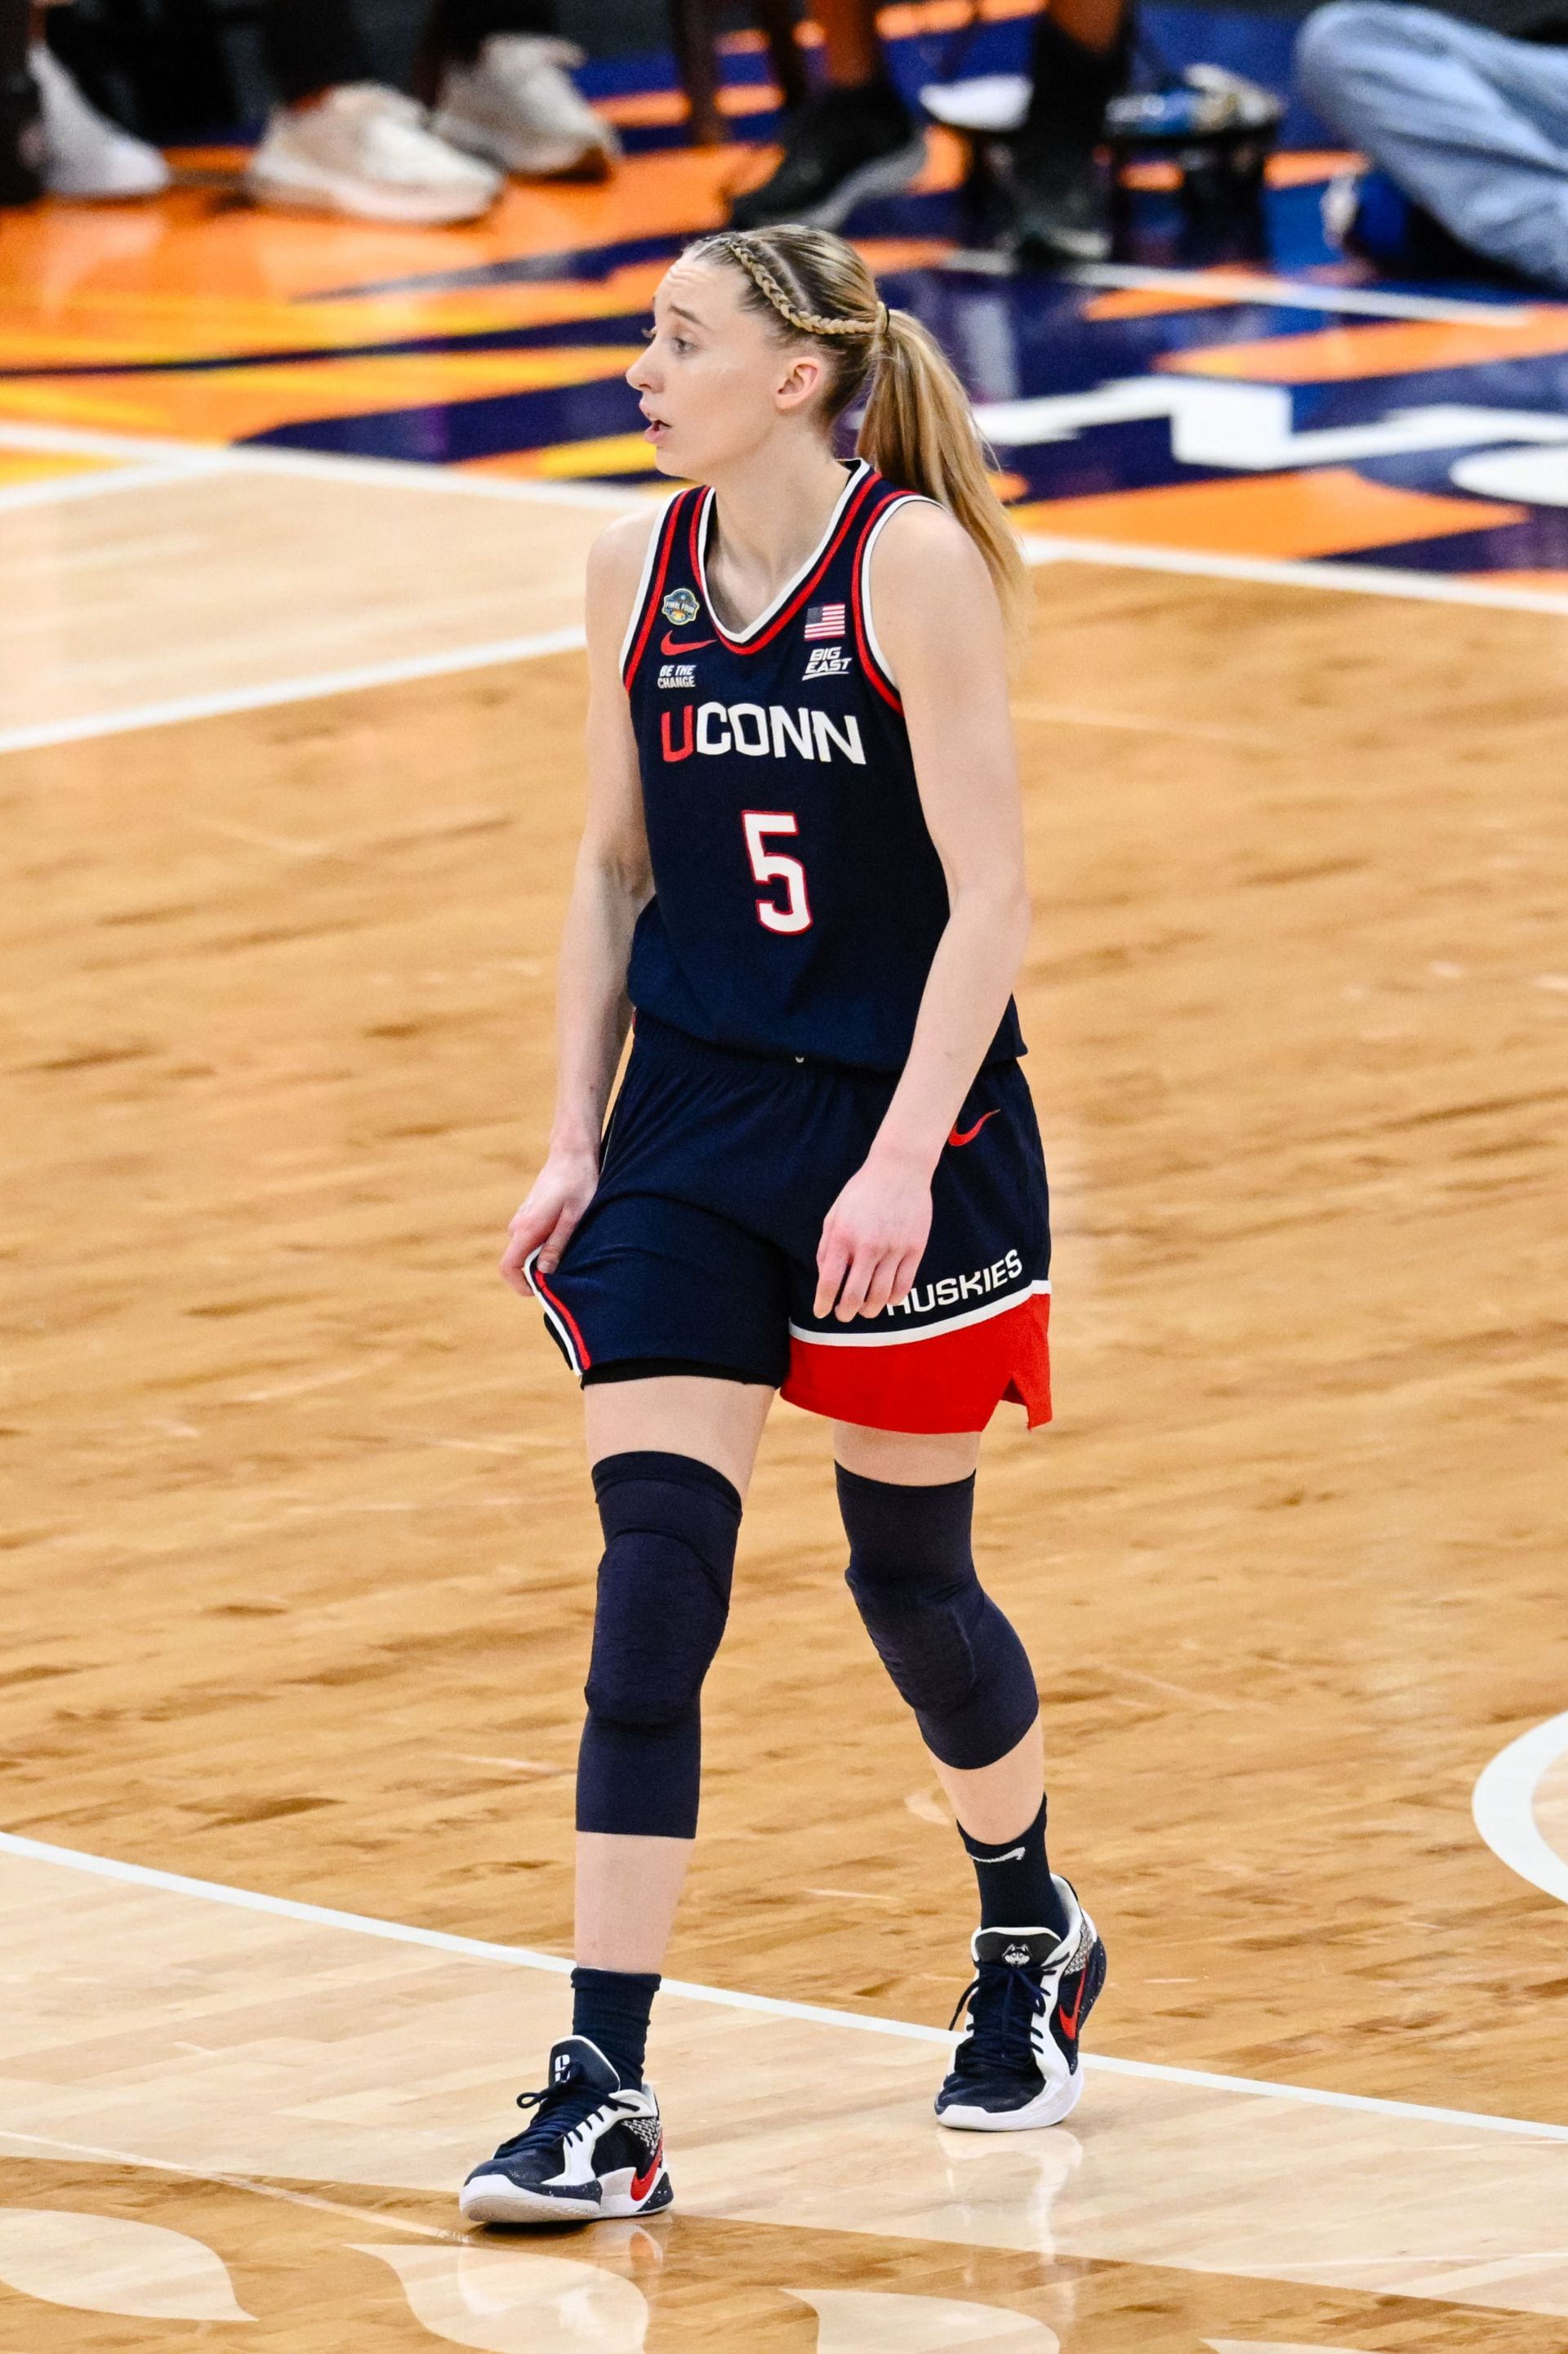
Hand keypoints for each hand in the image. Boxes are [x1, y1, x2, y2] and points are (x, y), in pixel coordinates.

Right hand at [500, 1146, 599, 1295]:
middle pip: (518, 1261)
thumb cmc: (578, 1182)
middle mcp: (519, 1224)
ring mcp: (522, 1218)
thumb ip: (558, 1245)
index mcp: (527, 1228)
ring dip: (542, 1259)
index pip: (508, 1266)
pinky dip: (543, 1246)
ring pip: (525, 1250)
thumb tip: (544, 1272)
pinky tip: (566, 1237)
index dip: (519, 1284)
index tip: (539, 1291)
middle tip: (566, 1272)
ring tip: (570, 1251)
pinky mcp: (529, 1214)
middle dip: (537, 1273)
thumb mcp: (575, 1217)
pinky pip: (530, 1239)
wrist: (571, 1153)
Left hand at [813, 1153, 932, 1321]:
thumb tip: (825, 1278)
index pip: (830, 1282)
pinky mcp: (915, 1249)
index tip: (821, 1312)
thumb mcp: (834, 1215)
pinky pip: (903, 1287)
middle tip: (843, 1315)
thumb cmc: (862, 1192)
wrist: (899, 1170)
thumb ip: (826, 1247)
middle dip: (846, 1313)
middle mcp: (868, 1247)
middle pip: (855, 1297)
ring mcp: (894, 1249)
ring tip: (865, 1310)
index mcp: (843, 1237)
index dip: (823, 1303)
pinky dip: (893, 1300)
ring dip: (870, 1310)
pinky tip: (886, 1299)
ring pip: (880, 1297)